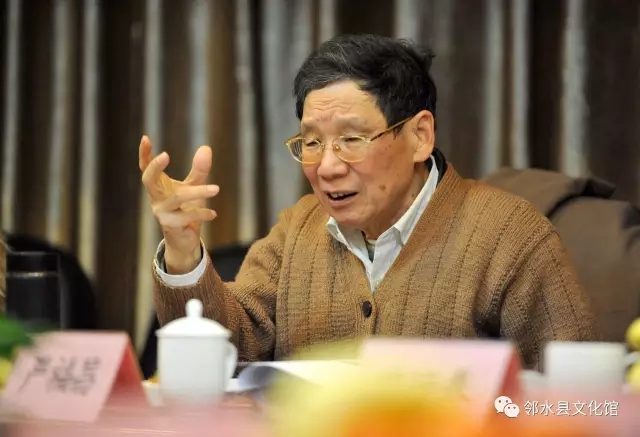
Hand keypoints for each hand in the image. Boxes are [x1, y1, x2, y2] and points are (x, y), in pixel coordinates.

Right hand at [139, 136, 218, 273]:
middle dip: (155, 167)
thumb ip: (199, 170)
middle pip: (148, 180)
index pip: (146, 168)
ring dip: (197, 192)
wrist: (184, 240)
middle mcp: (156, 199)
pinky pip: (187, 217)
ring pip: (176, 198)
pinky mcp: (171, 226)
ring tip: (216, 189)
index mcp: (158, 187)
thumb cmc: (186, 210)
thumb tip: (206, 148)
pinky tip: (213, 214)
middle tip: (166, 155)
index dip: (144, 154)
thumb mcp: (192, 187)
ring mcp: (161, 213)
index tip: (146, 138)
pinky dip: (202, 214)